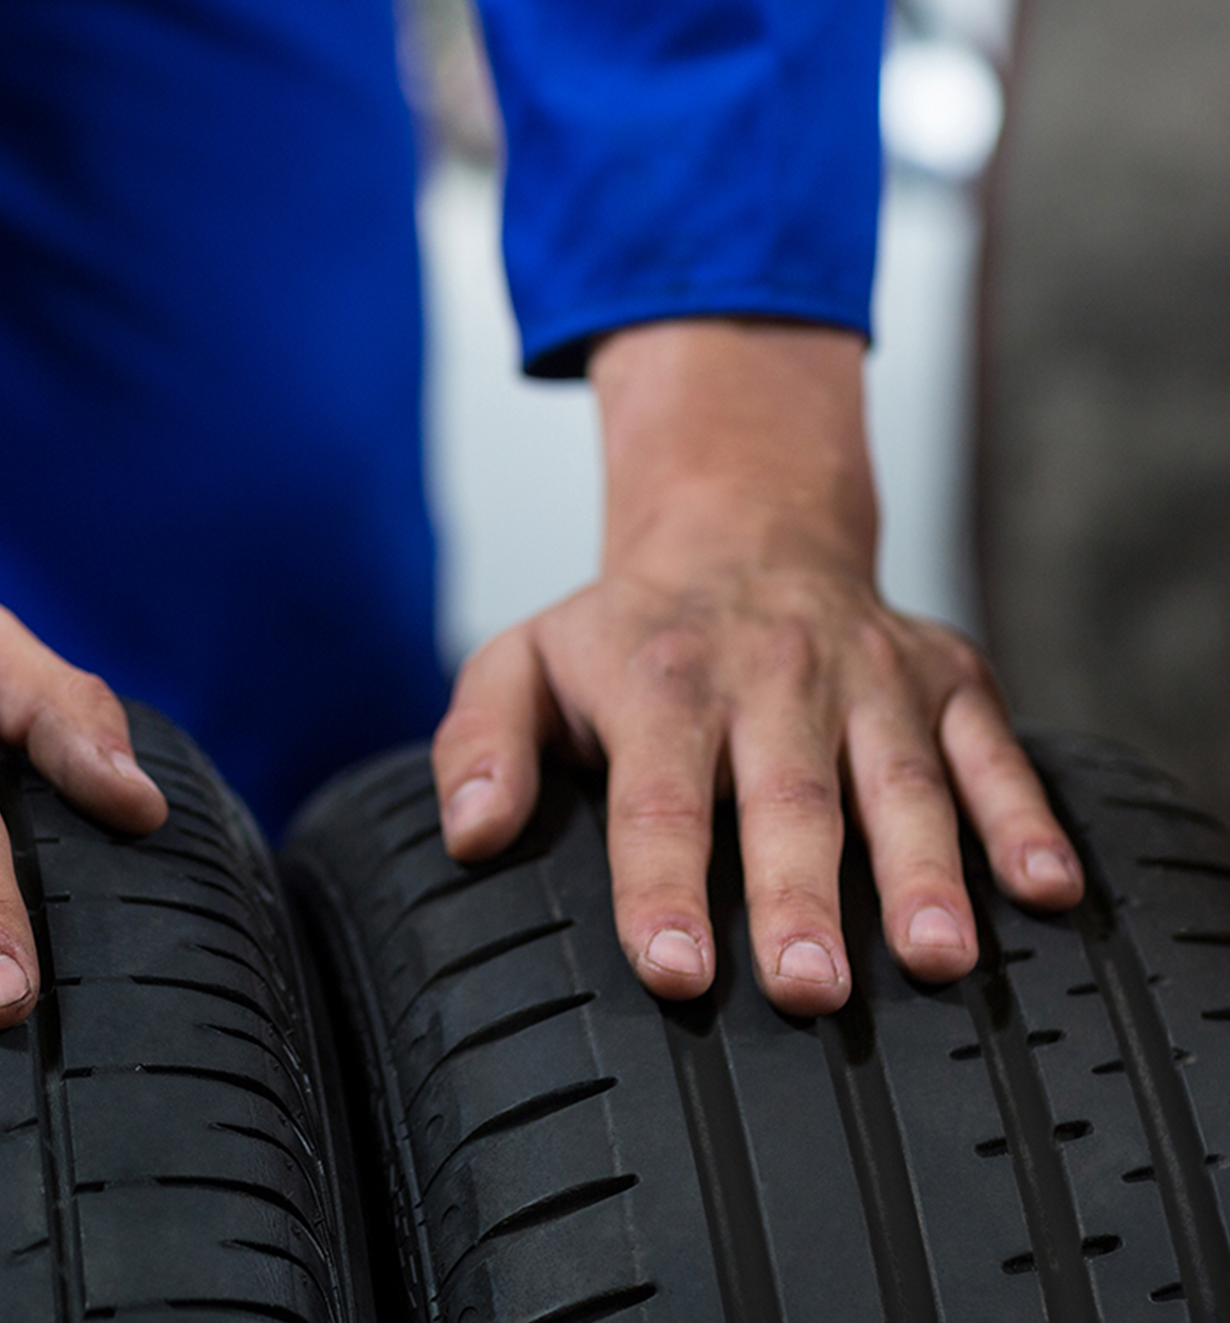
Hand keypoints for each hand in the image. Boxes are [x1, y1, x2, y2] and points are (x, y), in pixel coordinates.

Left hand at [429, 321, 1080, 1014]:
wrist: (744, 524)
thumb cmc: (627, 630)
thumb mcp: (524, 662)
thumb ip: (482, 745)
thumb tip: (471, 837)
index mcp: (660, 684)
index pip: (657, 800)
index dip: (662, 887)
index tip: (675, 971)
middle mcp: (769, 678)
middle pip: (786, 800)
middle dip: (800, 898)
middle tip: (809, 992)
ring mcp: (868, 677)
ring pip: (899, 781)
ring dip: (924, 870)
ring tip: (937, 959)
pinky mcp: (946, 678)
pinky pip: (993, 750)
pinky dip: (1025, 816)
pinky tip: (1046, 890)